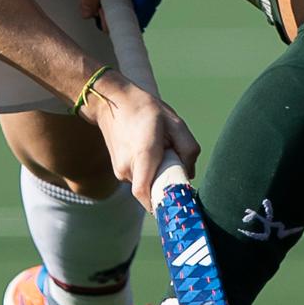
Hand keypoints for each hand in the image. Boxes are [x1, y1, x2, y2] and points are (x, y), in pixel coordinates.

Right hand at [81, 70, 200, 209]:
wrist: (114, 102)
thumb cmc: (147, 110)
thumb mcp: (176, 123)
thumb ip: (189, 150)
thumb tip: (189, 174)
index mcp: (142, 154)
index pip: (144, 193)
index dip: (161, 203)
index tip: (178, 202)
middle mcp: (127, 167)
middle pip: (152, 190)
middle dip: (167, 183)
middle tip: (176, 163)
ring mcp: (120, 171)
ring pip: (146, 184)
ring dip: (158, 174)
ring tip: (160, 150)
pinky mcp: (118, 171)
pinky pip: (140, 179)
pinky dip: (149, 171)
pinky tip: (151, 152)